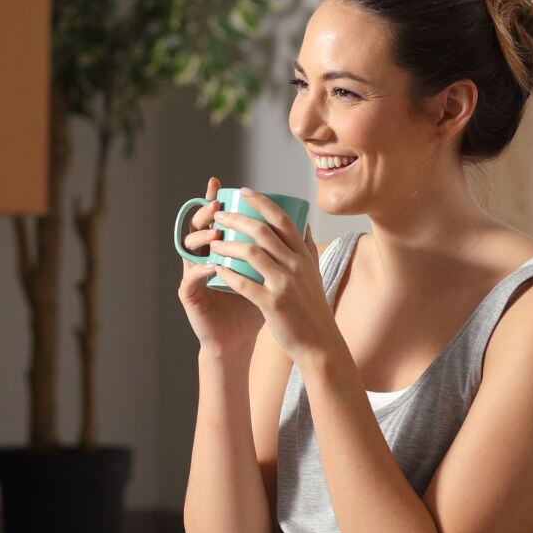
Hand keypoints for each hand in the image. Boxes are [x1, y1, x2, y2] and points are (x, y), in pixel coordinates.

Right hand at [177, 176, 263, 354]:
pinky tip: (213, 265)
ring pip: (188, 248)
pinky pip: (191, 277)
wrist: (238, 340)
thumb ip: (279, 250)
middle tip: (217, 205)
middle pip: (198, 227)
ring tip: (217, 235)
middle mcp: (202, 257)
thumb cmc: (254, 306)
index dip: (214, 200)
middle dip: (206, 213)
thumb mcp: (268, 274)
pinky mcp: (189, 295)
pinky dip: (201, 270)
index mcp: (219, 249)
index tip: (222, 185)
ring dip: (202, 239)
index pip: (216, 219)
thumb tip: (303, 224)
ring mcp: (193, 274)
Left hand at [207, 188, 342, 362]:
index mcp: (304, 254)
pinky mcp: (272, 303)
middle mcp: (296, 265)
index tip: (244, 191)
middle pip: (262, 231)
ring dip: (227, 244)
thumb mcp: (314, 272)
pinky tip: (215, 268)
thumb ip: (306, 247)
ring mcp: (285, 283)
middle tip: (219, 215)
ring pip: (250, 253)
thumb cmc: (311, 306)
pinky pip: (244, 283)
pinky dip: (227, 273)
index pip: (282, 218)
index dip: (262, 202)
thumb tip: (302, 222)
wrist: (319, 342)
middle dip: (236, 218)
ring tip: (212, 242)